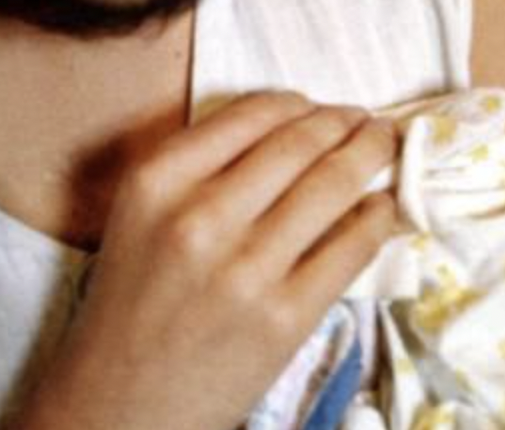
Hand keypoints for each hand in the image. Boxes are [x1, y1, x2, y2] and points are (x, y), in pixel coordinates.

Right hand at [9, 92, 397, 429]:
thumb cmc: (132, 307)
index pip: (252, 115)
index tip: (321, 109)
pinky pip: (352, 247)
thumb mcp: (140, 216)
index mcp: (158, 181)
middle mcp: (200, 216)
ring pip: (334, 186)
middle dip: (346, 123)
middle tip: (366, 121)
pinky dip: (378, 218)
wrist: (120, 404)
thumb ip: (198, 168)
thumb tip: (290, 129)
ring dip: (372, 155)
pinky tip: (382, 207)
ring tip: (384, 146)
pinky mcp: (286, 317)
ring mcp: (247, 269)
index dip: (300, 104)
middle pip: (301, 143)